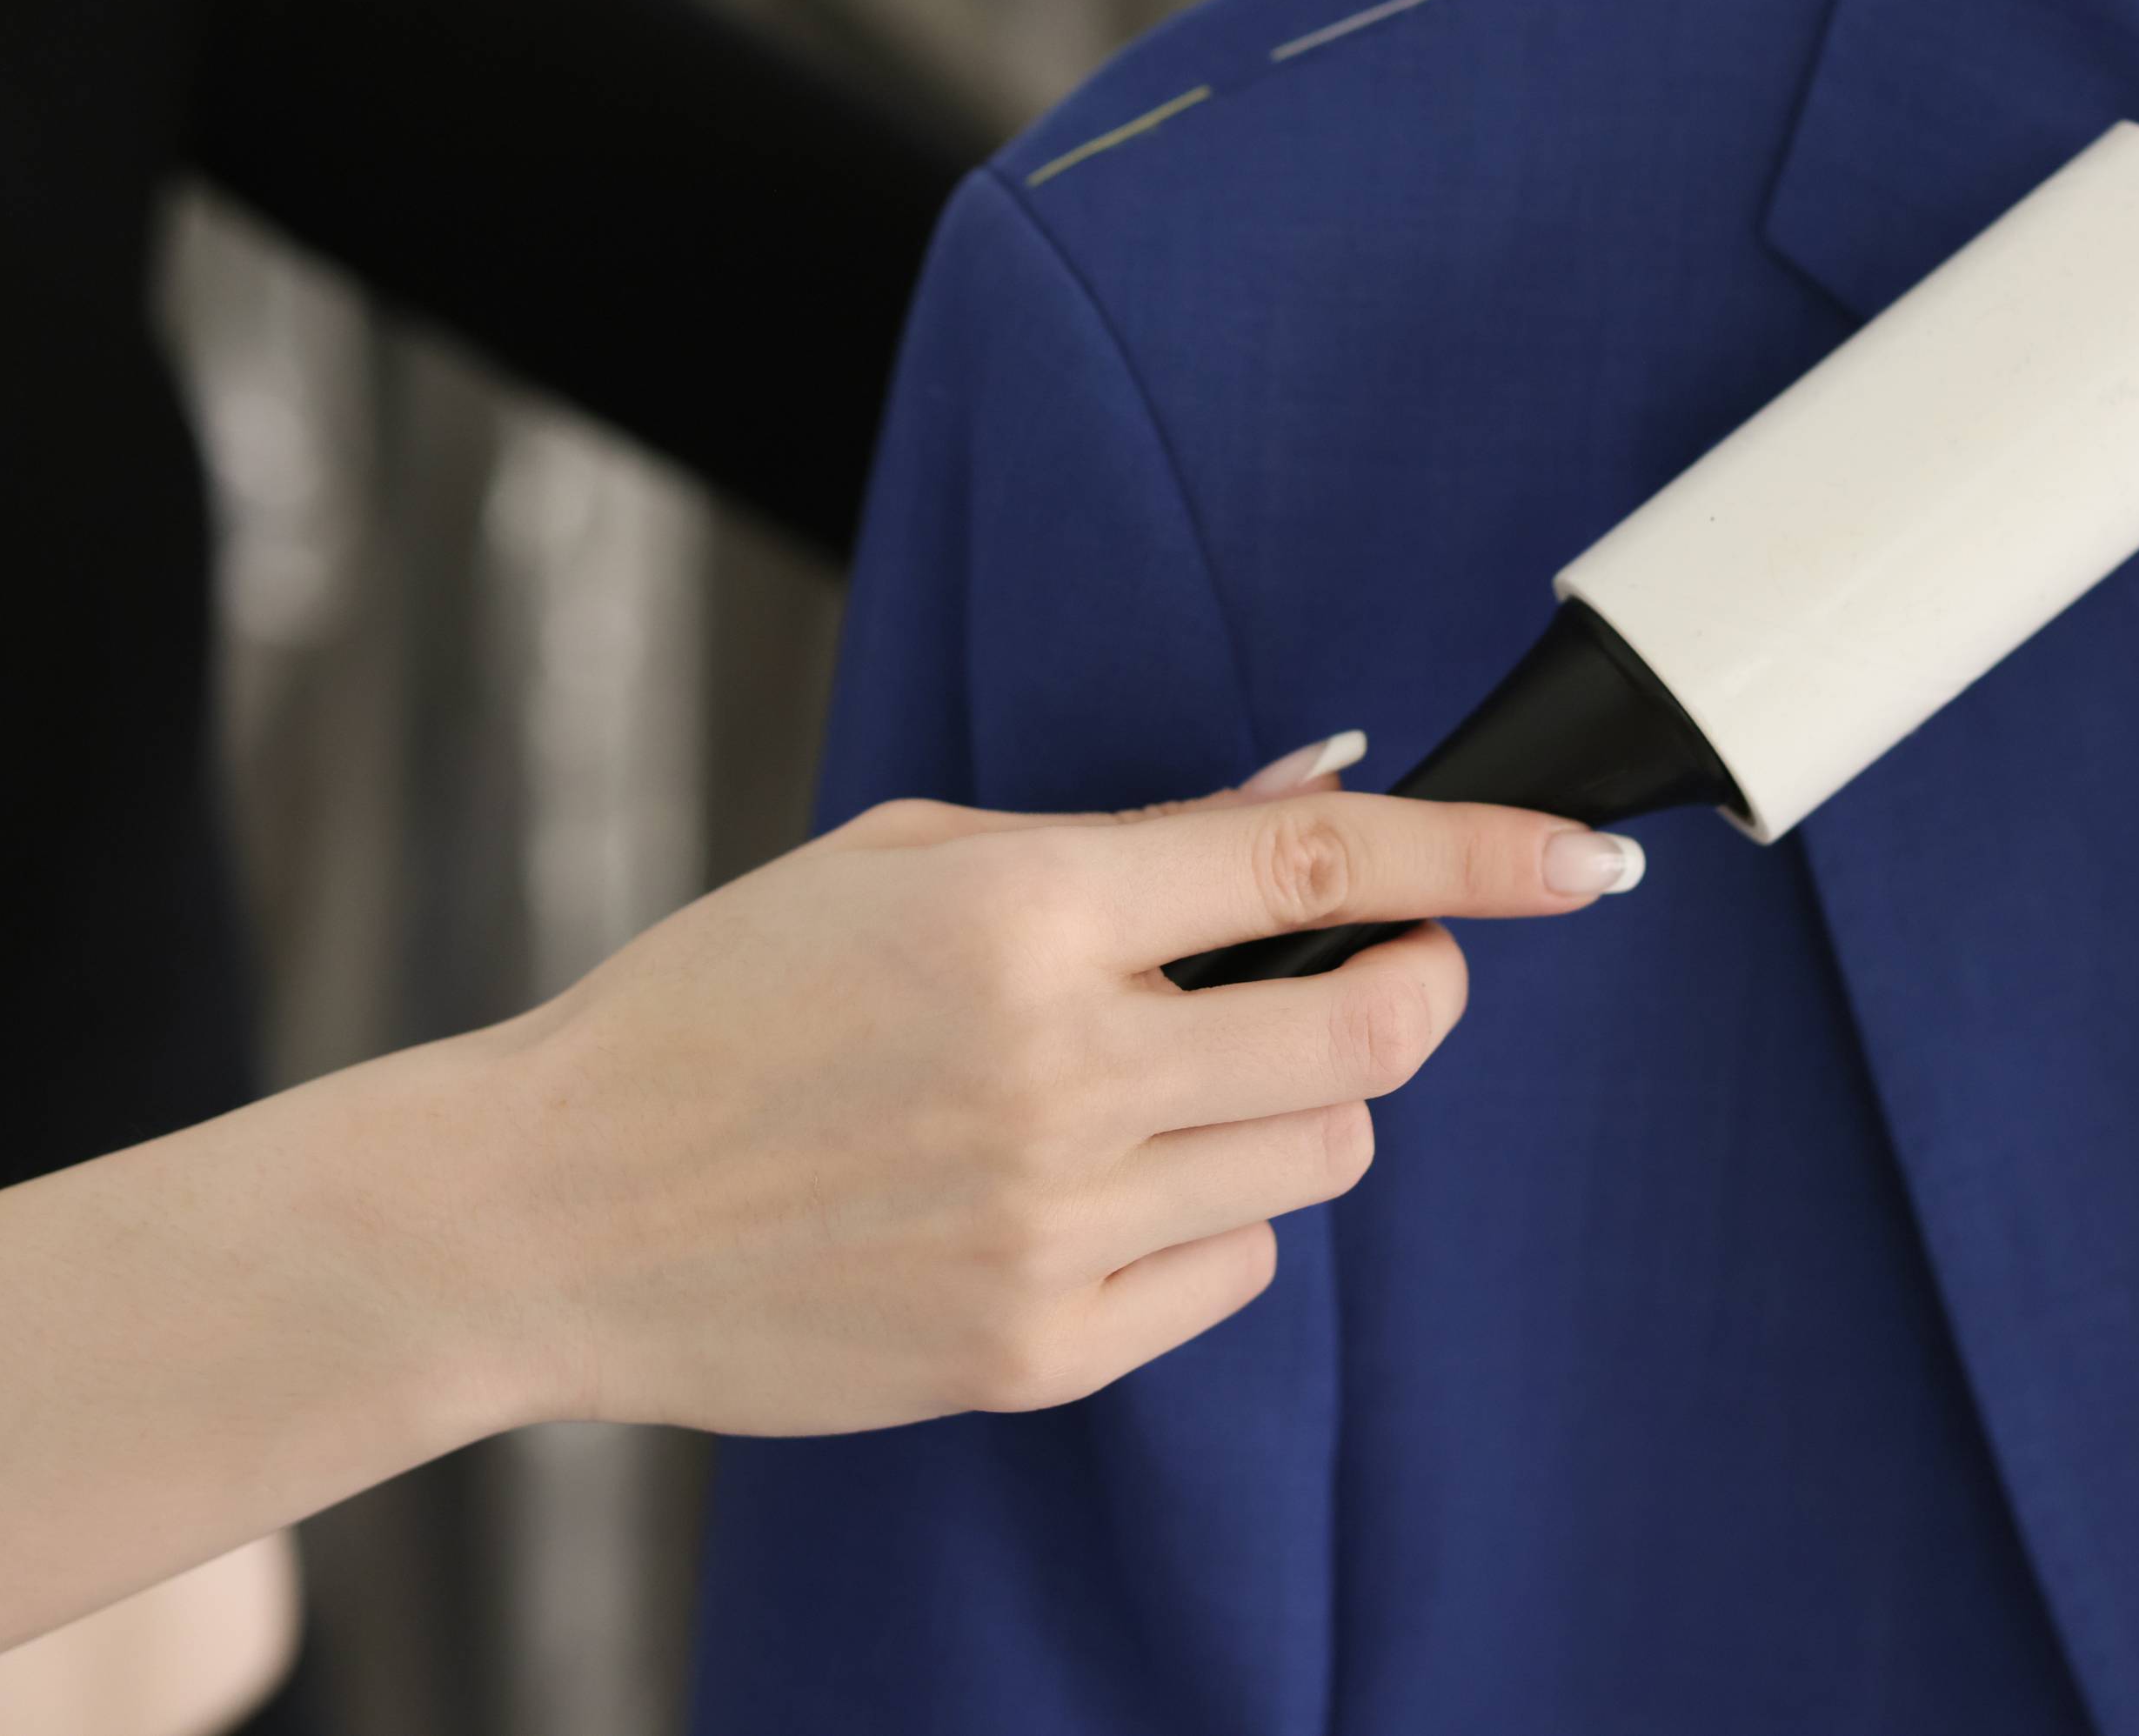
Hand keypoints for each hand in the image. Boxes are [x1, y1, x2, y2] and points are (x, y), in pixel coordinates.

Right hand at [467, 751, 1643, 1432]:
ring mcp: (1055, 1224)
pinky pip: (1233, 1279)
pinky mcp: (1038, 1347)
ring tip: (1166, 1088)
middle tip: (1376, 973)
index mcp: (1024, 914)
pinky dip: (1209, 1227)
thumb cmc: (726, 1005)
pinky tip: (1095, 1192)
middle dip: (1410, 992)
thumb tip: (1317, 791)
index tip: (1584, 859)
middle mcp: (1061, 1070)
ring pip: (1322, 1161)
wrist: (554, 1210)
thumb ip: (1125, 836)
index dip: (1479, 854)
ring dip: (1295, 1111)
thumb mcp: (909, 859)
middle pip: (1372, 1035)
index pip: (1318, 863)